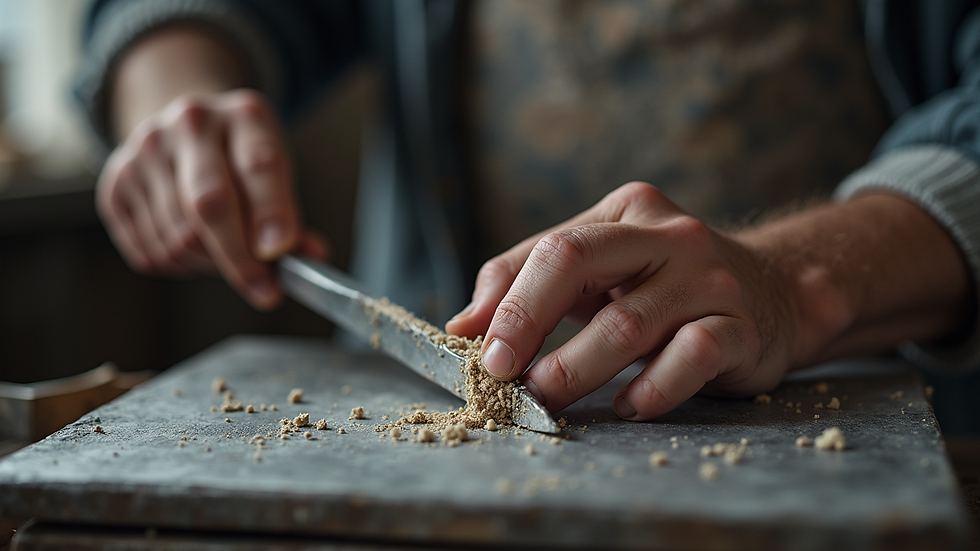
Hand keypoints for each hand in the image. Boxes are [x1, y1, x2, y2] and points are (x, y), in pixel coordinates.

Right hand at [96, 89, 326, 308]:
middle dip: (239, 258)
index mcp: (244, 116)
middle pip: (209, 204)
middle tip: (263, 287)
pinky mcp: (115, 182)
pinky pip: (151, 252)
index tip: (278, 253)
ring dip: (210, 264)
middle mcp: (190, 123)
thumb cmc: (239, 159)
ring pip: (179, 238)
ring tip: (225, 251)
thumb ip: (290, 216)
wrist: (184, 130)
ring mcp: (145, 150)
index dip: (270, 214)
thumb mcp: (277, 173)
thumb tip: (308, 257)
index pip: (259, 166)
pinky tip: (192, 246)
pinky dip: (179, 265)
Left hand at [445, 182, 797, 418]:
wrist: (776, 292)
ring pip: (628, 323)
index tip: (477, 348)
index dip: (506, 301)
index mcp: (624, 214)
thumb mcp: (602, 271)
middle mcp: (668, 236)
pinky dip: (652, 389)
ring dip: (577, 368)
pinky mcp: (741, 326)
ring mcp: (709, 279)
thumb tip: (463, 326)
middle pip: (577, 262)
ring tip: (546, 398)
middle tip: (501, 373)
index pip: (550, 249)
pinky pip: (691, 357)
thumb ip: (531, 285)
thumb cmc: (666, 285)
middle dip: (528, 320)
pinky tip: (629, 406)